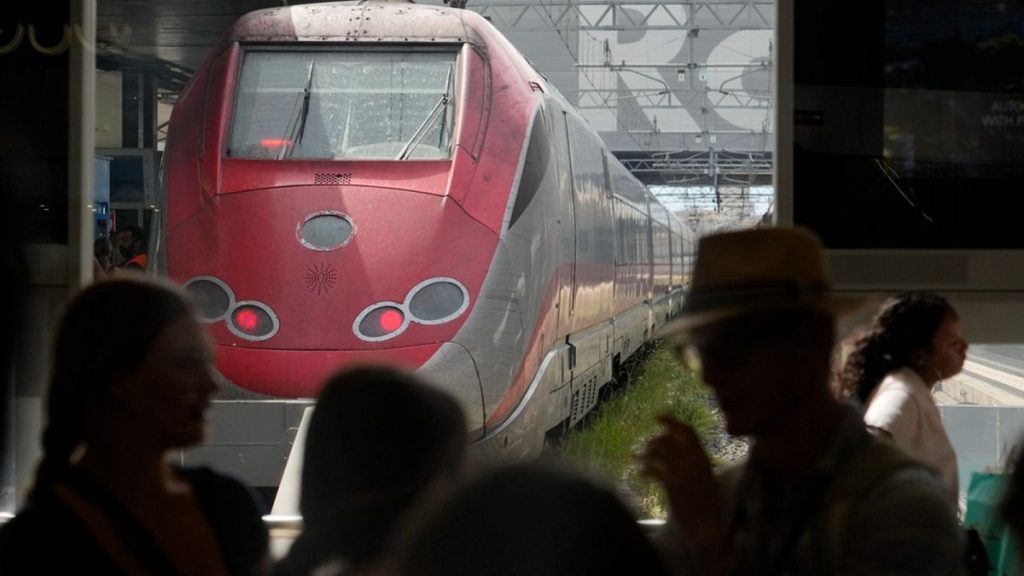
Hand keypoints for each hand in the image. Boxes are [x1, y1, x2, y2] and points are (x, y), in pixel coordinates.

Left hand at [639, 415, 729, 568]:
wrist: (708, 524)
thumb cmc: (707, 502)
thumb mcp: (705, 476)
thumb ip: (694, 460)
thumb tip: (676, 447)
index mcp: (702, 456)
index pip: (687, 430)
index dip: (670, 421)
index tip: (656, 417)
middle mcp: (692, 459)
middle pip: (667, 439)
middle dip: (653, 440)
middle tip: (646, 446)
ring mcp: (682, 471)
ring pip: (657, 452)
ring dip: (645, 453)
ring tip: (638, 458)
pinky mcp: (672, 484)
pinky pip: (653, 470)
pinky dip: (643, 470)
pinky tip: (640, 473)